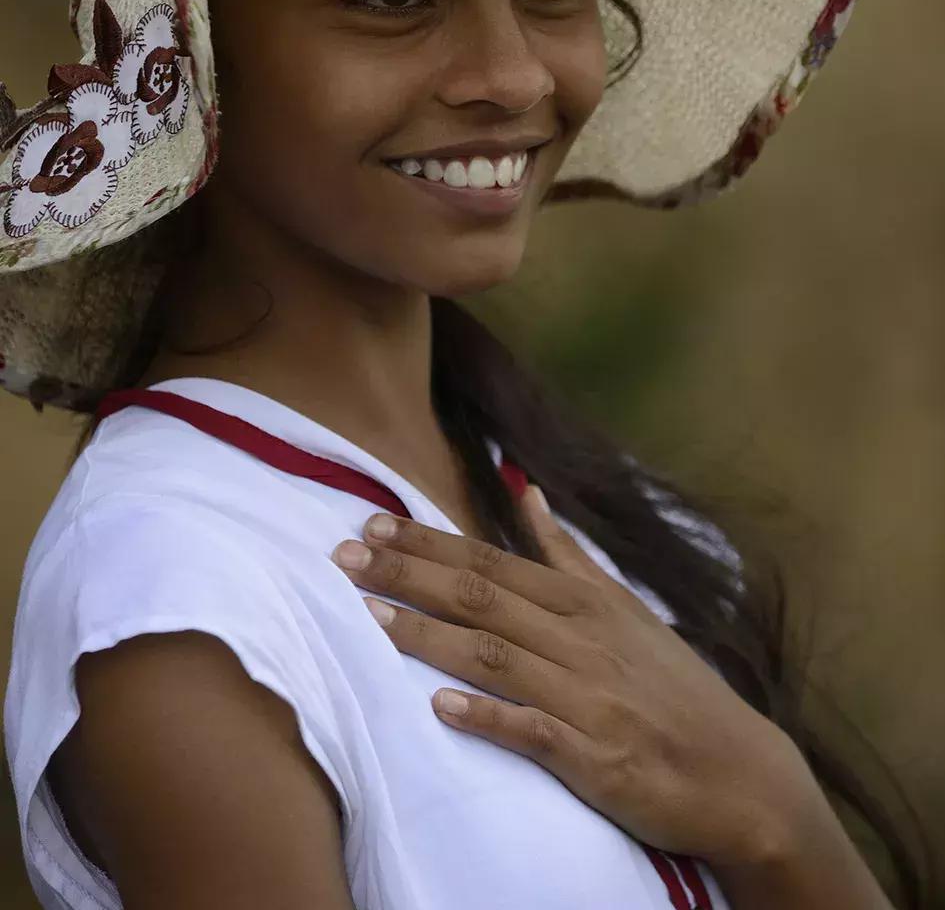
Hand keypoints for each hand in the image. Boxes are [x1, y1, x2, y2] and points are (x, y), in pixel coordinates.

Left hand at [330, 486, 815, 866]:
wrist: (739, 771)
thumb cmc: (671, 685)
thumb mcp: (624, 607)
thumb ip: (568, 553)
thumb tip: (526, 491)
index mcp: (584, 601)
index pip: (491, 563)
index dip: (427, 544)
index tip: (371, 525)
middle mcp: (581, 640)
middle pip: (481, 600)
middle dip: (408, 575)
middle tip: (344, 558)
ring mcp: (588, 697)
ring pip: (493, 657)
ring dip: (427, 637)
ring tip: (368, 619)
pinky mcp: (595, 756)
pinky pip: (532, 732)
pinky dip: (487, 716)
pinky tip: (439, 707)